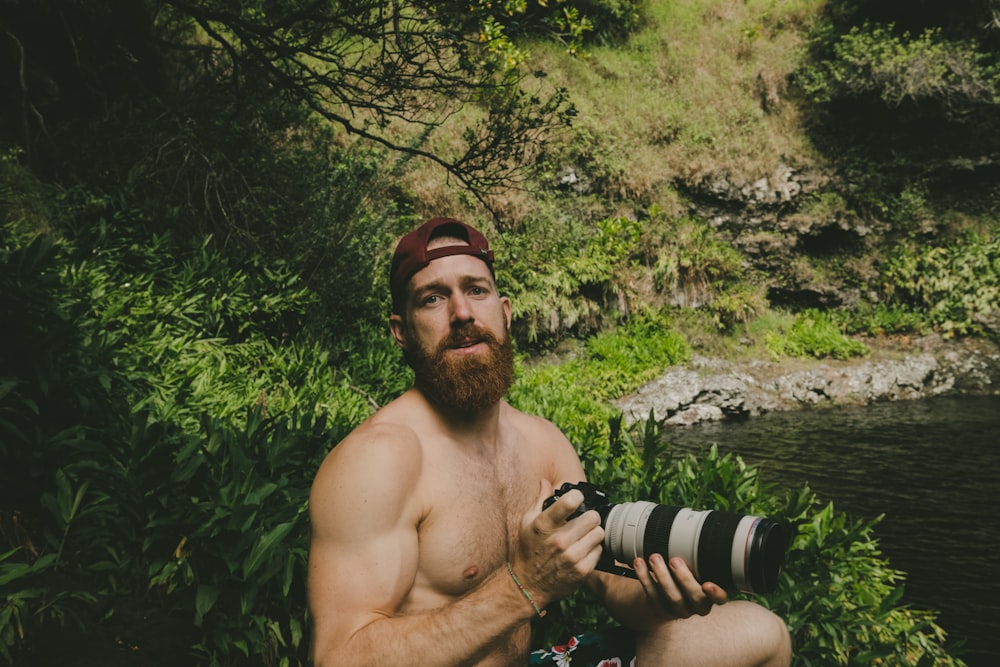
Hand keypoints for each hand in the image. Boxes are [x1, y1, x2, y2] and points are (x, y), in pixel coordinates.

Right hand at [510, 480, 605, 605]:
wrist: (528, 585)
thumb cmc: (527, 550)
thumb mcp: (527, 523)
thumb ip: (539, 500)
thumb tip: (545, 482)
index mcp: (545, 525)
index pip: (570, 501)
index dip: (577, 496)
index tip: (576, 499)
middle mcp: (559, 540)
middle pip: (592, 517)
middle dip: (589, 517)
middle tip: (583, 521)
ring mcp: (572, 557)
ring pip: (599, 533)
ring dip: (593, 533)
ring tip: (583, 536)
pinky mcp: (582, 571)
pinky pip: (599, 551)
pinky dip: (593, 549)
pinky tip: (583, 550)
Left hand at [632, 554, 727, 618]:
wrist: (667, 593)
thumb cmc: (687, 572)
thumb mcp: (696, 566)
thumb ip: (698, 554)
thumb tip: (692, 523)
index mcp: (711, 594)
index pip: (720, 599)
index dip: (716, 594)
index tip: (707, 584)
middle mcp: (698, 605)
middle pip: (694, 597)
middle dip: (684, 578)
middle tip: (674, 560)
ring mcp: (680, 610)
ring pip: (672, 597)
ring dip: (662, 576)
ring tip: (654, 557)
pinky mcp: (661, 610)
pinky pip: (653, 596)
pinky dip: (645, 578)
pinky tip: (640, 564)